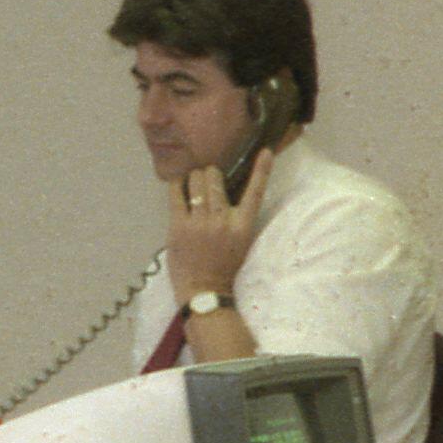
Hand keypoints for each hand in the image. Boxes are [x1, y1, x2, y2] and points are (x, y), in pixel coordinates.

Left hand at [160, 151, 266, 308]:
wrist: (204, 291)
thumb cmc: (223, 266)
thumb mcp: (239, 241)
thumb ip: (233, 217)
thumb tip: (221, 192)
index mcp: (243, 225)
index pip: (255, 191)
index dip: (262, 169)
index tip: (266, 151)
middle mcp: (223, 220)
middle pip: (214, 178)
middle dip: (210, 175)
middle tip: (207, 181)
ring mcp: (200, 222)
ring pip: (196, 181)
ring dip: (194, 178)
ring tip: (193, 185)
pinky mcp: (179, 226)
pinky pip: (176, 193)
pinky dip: (177, 185)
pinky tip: (178, 185)